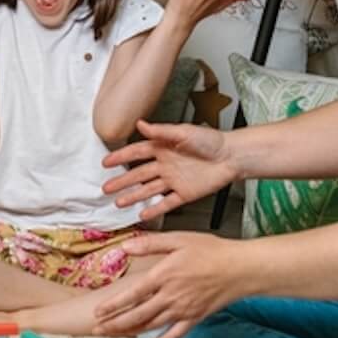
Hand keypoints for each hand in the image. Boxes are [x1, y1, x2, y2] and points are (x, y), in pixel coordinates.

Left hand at [93, 232, 248, 337]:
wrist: (240, 269)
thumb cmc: (211, 251)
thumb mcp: (179, 239)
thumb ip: (150, 244)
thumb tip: (125, 247)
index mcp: (165, 275)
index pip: (132, 294)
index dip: (114, 305)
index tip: (98, 311)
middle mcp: (171, 296)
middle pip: (136, 315)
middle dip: (114, 324)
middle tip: (96, 329)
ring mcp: (183, 310)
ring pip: (150, 326)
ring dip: (128, 333)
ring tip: (112, 336)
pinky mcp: (194, 319)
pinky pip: (172, 337)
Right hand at [101, 120, 236, 218]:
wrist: (232, 157)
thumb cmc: (211, 140)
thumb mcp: (184, 132)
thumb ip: (161, 131)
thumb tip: (140, 124)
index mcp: (163, 148)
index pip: (137, 152)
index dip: (121, 157)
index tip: (106, 162)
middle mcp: (166, 165)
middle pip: (138, 174)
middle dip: (121, 181)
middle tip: (105, 187)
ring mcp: (174, 181)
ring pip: (148, 190)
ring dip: (133, 196)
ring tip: (118, 202)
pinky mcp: (185, 194)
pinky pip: (167, 203)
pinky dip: (154, 209)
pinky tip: (142, 213)